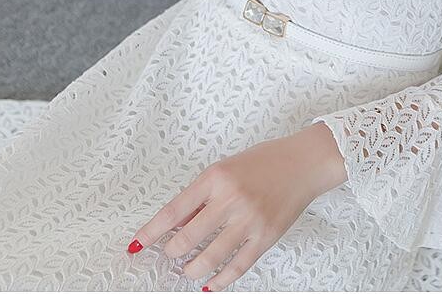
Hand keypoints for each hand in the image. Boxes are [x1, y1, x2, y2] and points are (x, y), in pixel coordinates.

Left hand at [127, 122, 346, 290]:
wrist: (304, 162)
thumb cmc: (266, 160)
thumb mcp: (227, 167)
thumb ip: (204, 194)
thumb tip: (180, 222)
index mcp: (215, 177)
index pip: (173, 211)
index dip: (151, 232)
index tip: (137, 244)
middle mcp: (230, 199)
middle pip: (187, 238)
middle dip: (172, 252)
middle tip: (170, 255)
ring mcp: (249, 220)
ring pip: (209, 258)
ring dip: (192, 270)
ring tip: (188, 271)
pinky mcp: (266, 236)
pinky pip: (238, 266)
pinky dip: (221, 279)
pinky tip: (212, 283)